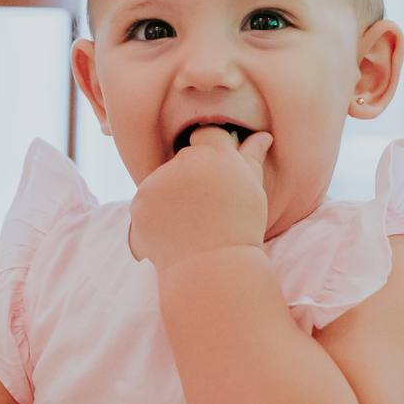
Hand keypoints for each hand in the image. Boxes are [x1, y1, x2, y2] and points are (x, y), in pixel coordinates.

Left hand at [129, 126, 272, 271]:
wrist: (212, 269)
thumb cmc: (240, 229)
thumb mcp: (252, 190)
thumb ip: (252, 158)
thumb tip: (263, 136)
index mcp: (216, 153)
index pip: (206, 134)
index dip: (209, 153)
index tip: (215, 176)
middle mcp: (185, 160)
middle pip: (183, 158)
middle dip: (190, 177)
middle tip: (204, 207)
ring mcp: (159, 180)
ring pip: (163, 179)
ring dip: (171, 194)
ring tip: (189, 222)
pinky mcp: (140, 200)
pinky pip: (147, 200)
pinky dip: (155, 213)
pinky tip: (172, 231)